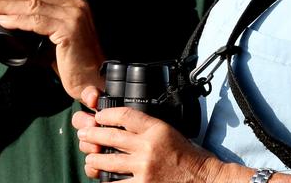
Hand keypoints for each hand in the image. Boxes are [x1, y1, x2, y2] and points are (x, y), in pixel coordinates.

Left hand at [0, 0, 102, 97]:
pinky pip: (37, 20)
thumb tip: (6, 15)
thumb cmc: (70, 60)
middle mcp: (76, 2)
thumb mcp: (55, 33)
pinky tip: (3, 20)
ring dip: (6, 3)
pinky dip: (17, 19)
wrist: (91, 81)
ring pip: (34, 2)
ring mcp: (74, 15)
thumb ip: (39, 20)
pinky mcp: (70, 31)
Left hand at [74, 86, 218, 181]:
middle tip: (83, 133)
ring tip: (89, 159)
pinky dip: (107, 182)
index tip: (98, 116)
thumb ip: (150, 129)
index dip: (106, 114)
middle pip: (110, 136)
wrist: (207, 180)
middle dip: (92, 134)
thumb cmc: (193, 159)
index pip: (124, 116)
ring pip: (108, 161)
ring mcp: (144, 168)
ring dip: (94, 160)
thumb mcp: (172, 133)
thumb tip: (126, 127)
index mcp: (157, 129)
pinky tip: (102, 180)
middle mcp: (147, 147)